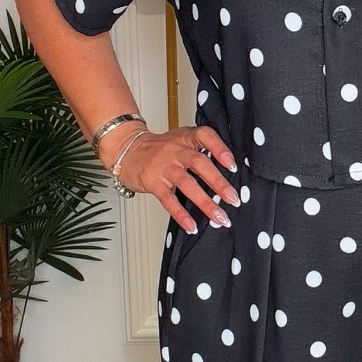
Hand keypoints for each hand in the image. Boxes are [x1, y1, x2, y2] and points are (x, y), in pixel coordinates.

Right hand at [105, 124, 239, 231]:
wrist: (127, 149)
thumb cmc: (159, 148)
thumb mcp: (180, 140)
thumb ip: (200, 150)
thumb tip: (228, 172)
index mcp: (186, 138)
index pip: (205, 136)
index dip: (220, 149)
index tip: (233, 165)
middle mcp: (176, 150)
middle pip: (200, 163)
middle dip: (219, 183)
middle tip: (234, 199)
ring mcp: (164, 166)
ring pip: (187, 185)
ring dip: (205, 203)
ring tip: (219, 217)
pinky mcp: (152, 182)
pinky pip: (168, 200)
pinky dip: (181, 214)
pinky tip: (191, 226)